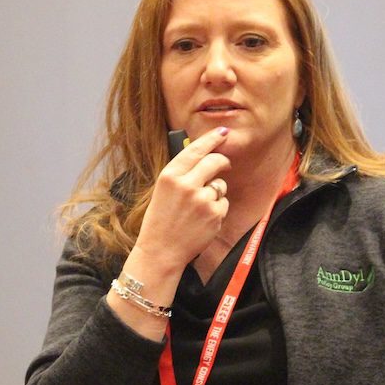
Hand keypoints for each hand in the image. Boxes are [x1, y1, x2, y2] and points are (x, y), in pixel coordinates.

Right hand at [134, 127, 231, 271]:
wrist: (161, 251)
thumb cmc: (160, 220)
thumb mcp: (163, 190)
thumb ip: (182, 172)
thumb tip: (203, 154)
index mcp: (170, 175)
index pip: (196, 149)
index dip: (212, 139)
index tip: (223, 133)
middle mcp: (186, 185)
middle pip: (215, 161)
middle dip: (222, 161)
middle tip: (224, 164)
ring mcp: (202, 200)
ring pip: (220, 185)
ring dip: (215, 191)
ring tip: (199, 207)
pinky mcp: (214, 215)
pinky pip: (223, 203)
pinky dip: (217, 209)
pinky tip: (203, 219)